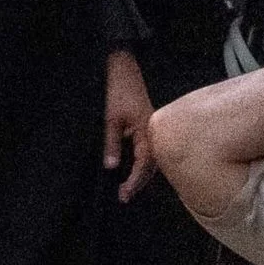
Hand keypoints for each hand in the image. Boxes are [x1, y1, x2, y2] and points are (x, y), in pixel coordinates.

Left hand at [104, 48, 156, 201]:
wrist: (124, 68)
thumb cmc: (118, 91)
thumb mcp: (110, 118)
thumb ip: (112, 143)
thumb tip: (111, 167)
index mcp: (147, 130)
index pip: (144, 162)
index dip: (134, 180)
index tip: (123, 194)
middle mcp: (153, 131)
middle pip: (152, 164)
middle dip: (139, 182)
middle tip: (124, 196)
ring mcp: (152, 129)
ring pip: (152, 158)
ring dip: (142, 174)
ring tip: (128, 188)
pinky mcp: (148, 126)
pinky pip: (149, 150)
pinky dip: (143, 163)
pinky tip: (134, 170)